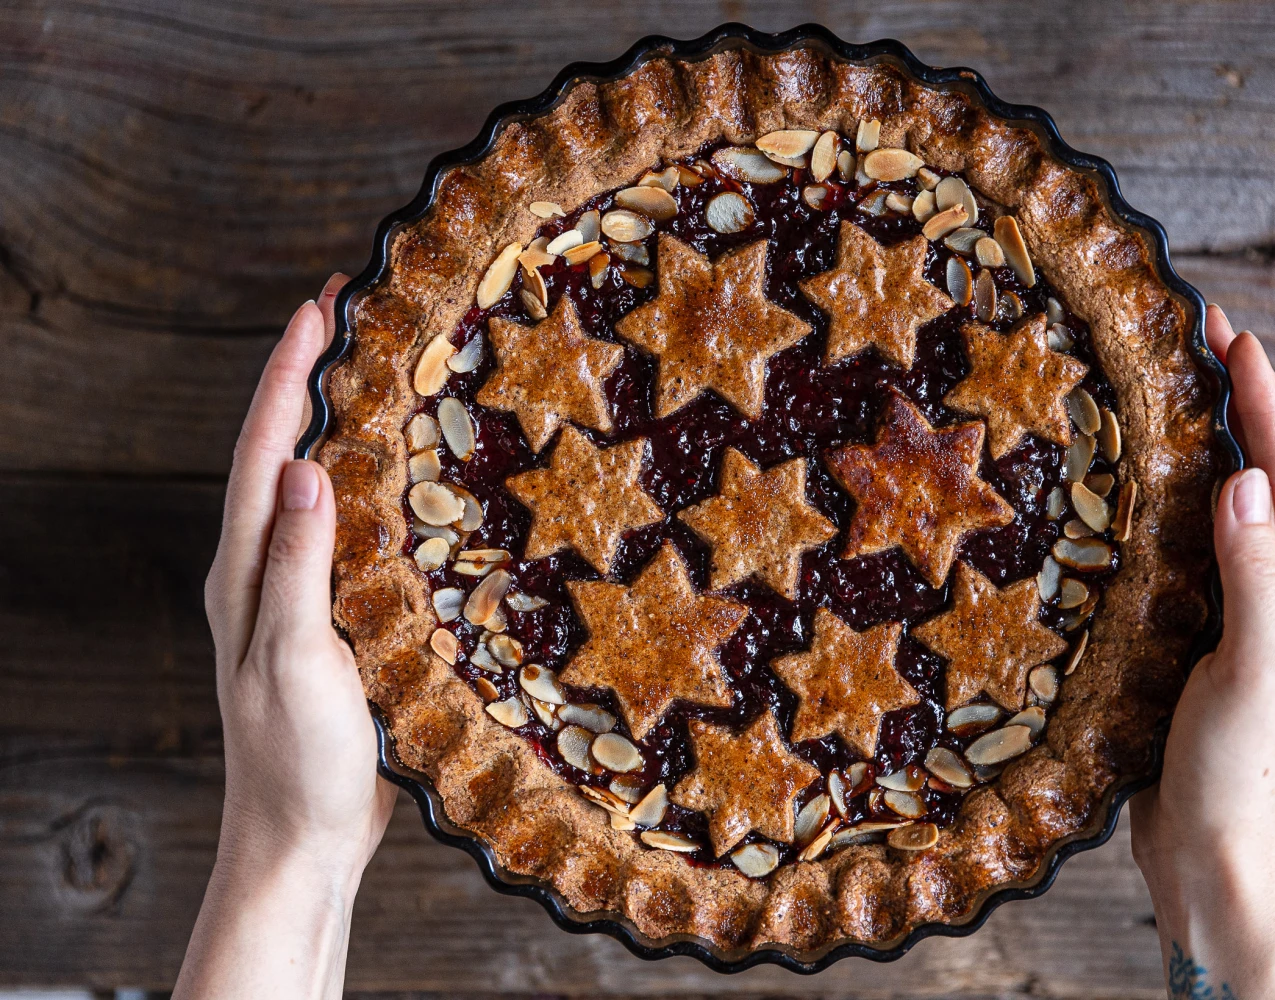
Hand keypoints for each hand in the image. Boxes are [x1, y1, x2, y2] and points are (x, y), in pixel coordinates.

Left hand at [177, 276, 394, 999]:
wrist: (303, 841)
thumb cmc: (296, 761)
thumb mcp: (296, 659)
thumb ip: (295, 566)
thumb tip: (302, 465)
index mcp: (242, 571)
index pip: (261, 448)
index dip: (288, 372)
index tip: (322, 305)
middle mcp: (261, 572)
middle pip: (279, 452)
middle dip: (309, 378)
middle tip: (356, 317)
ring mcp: (296, 597)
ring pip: (311, 488)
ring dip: (337, 424)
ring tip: (383, 374)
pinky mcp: (333, 621)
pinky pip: (346, 531)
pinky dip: (370, 486)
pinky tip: (407, 483)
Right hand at [1129, 305, 1274, 998]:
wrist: (1208, 864)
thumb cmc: (1241, 781)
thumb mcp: (1252, 673)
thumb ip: (1252, 574)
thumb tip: (1248, 479)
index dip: (1263, 407)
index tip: (1233, 337)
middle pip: (1261, 488)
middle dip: (1233, 413)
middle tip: (1192, 342)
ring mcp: (1238, 623)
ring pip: (1218, 520)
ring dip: (1195, 454)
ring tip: (1162, 393)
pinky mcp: (1194, 644)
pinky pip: (1181, 561)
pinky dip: (1160, 513)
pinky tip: (1129, 490)